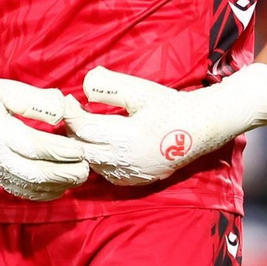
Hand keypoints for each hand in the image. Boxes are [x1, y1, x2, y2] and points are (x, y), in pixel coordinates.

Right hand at [0, 46, 87, 201]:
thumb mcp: (9, 89)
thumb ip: (35, 100)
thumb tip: (62, 109)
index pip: (34, 146)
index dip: (59, 151)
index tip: (80, 149)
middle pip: (33, 172)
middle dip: (63, 173)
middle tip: (86, 168)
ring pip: (29, 186)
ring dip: (57, 185)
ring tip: (79, 176)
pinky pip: (21, 191)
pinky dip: (42, 193)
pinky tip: (61, 188)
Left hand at [63, 63, 266, 185]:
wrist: (201, 127)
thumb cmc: (170, 105)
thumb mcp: (140, 91)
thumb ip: (110, 87)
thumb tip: (85, 85)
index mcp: (126, 137)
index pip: (84, 128)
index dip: (70, 114)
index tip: (65, 100)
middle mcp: (126, 160)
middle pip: (83, 149)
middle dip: (73, 131)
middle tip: (71, 113)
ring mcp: (132, 174)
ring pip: (93, 164)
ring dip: (85, 146)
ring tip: (84, 127)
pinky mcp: (137, 180)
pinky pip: (107, 174)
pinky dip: (98, 160)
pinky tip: (101, 146)